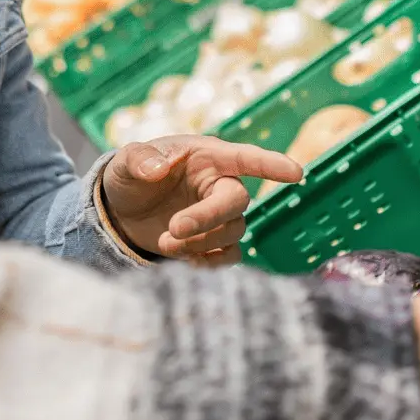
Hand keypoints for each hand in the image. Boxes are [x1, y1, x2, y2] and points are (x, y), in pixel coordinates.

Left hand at [101, 135, 303, 263]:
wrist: (123, 211)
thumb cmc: (132, 176)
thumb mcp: (126, 162)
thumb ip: (140, 159)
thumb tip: (158, 168)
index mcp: (206, 157)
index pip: (244, 157)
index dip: (271, 164)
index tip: (296, 173)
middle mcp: (219, 184)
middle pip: (236, 202)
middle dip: (208, 218)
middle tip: (173, 229)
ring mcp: (219, 215)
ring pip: (233, 231)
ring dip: (201, 242)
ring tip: (163, 243)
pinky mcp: (214, 242)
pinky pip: (229, 254)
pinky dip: (211, 262)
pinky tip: (185, 262)